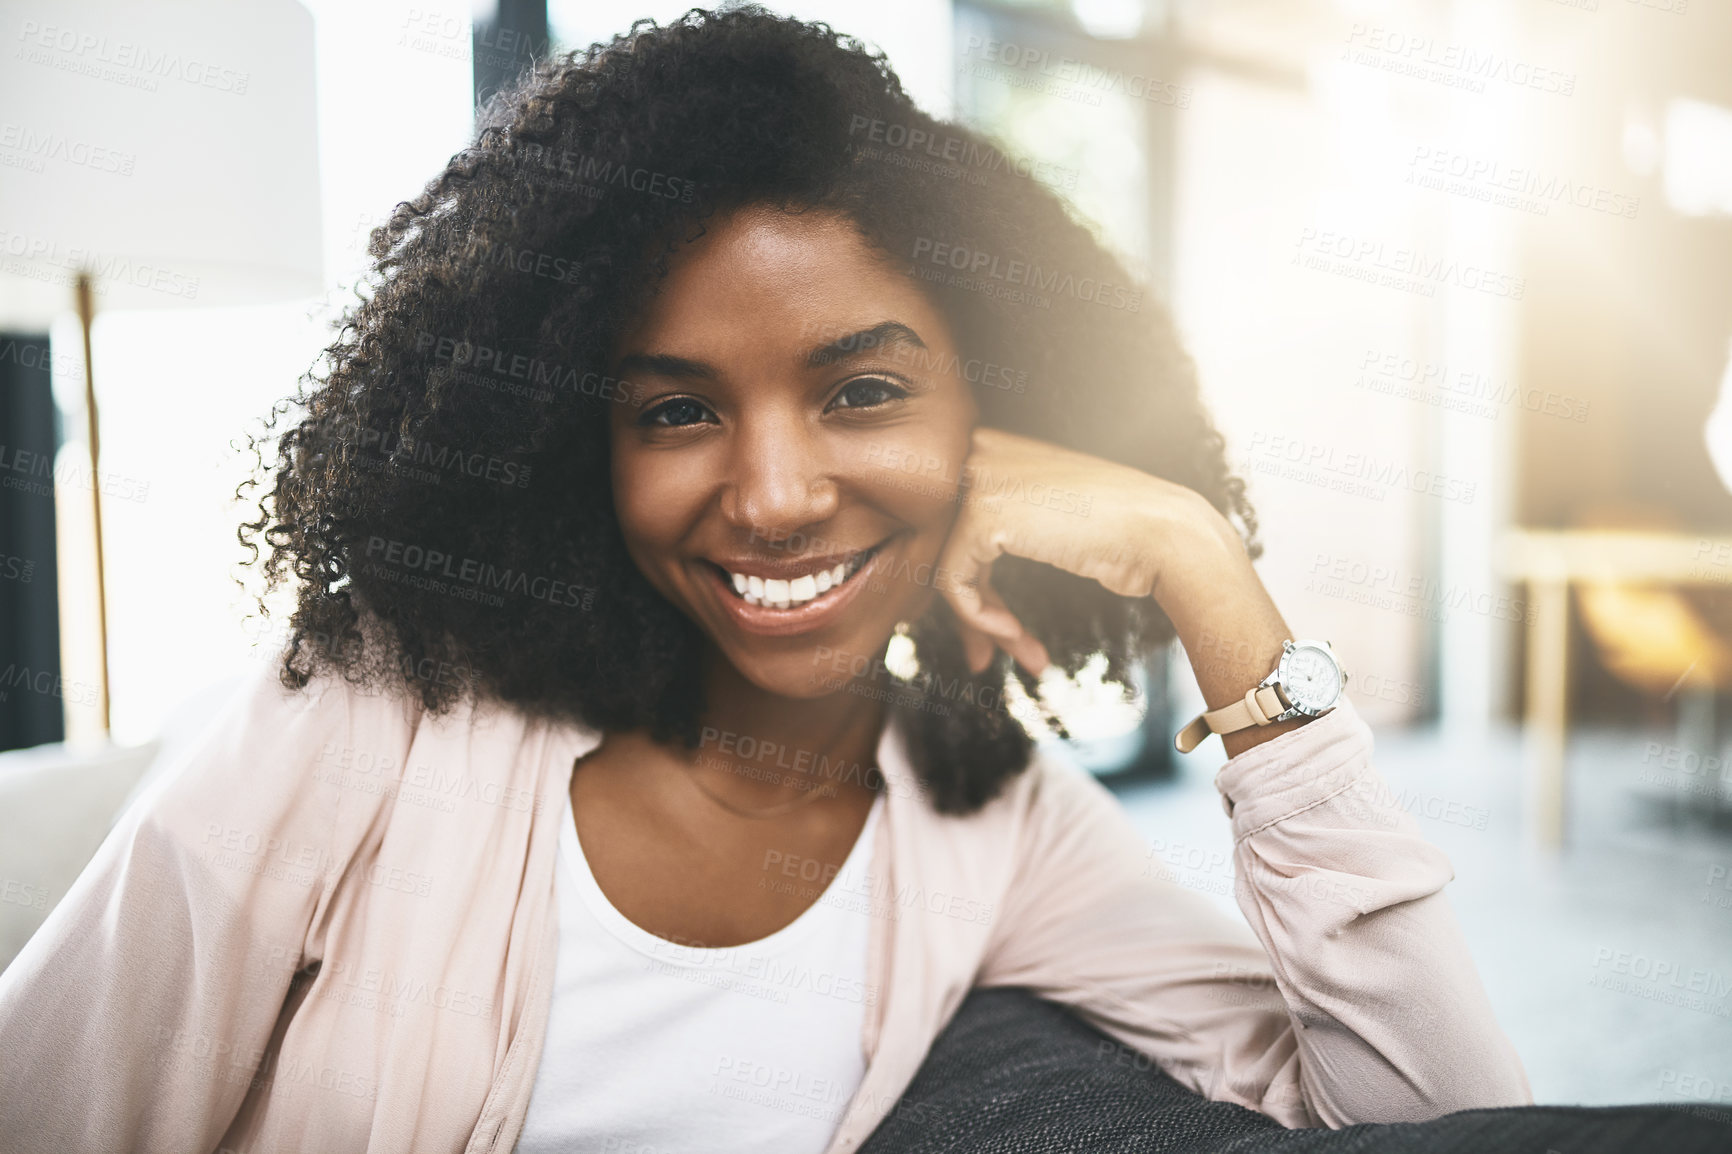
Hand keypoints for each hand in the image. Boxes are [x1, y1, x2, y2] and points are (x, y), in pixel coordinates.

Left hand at [934, 426, 1256, 675]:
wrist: (1165, 534)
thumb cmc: (1123, 535)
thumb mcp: (1051, 523)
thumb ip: (1006, 532)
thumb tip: (966, 577)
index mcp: (997, 447)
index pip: (957, 525)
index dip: (974, 587)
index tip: (998, 633)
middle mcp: (981, 452)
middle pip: (947, 549)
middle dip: (971, 614)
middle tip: (987, 659)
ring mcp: (979, 479)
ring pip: (948, 570)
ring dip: (983, 624)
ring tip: (1024, 655)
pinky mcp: (980, 513)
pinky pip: (954, 583)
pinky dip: (979, 618)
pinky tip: (1015, 634)